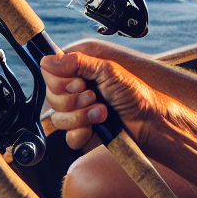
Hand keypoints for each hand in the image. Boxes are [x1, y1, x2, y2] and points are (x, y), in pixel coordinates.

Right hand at [41, 49, 164, 148]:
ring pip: (57, 118)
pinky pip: (68, 137)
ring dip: (81, 116)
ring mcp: (77, 114)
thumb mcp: (107, 70)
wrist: (147, 121)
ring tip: (102, 111)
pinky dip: (82, 132)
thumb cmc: (133, 93)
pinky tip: (97, 126)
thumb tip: (49, 60)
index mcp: (79, 72)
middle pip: (51, 97)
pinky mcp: (81, 134)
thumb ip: (77, 63)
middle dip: (74, 99)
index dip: (61, 80)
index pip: (49, 73)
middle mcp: (75, 92)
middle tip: (94, 96)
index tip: (79, 82)